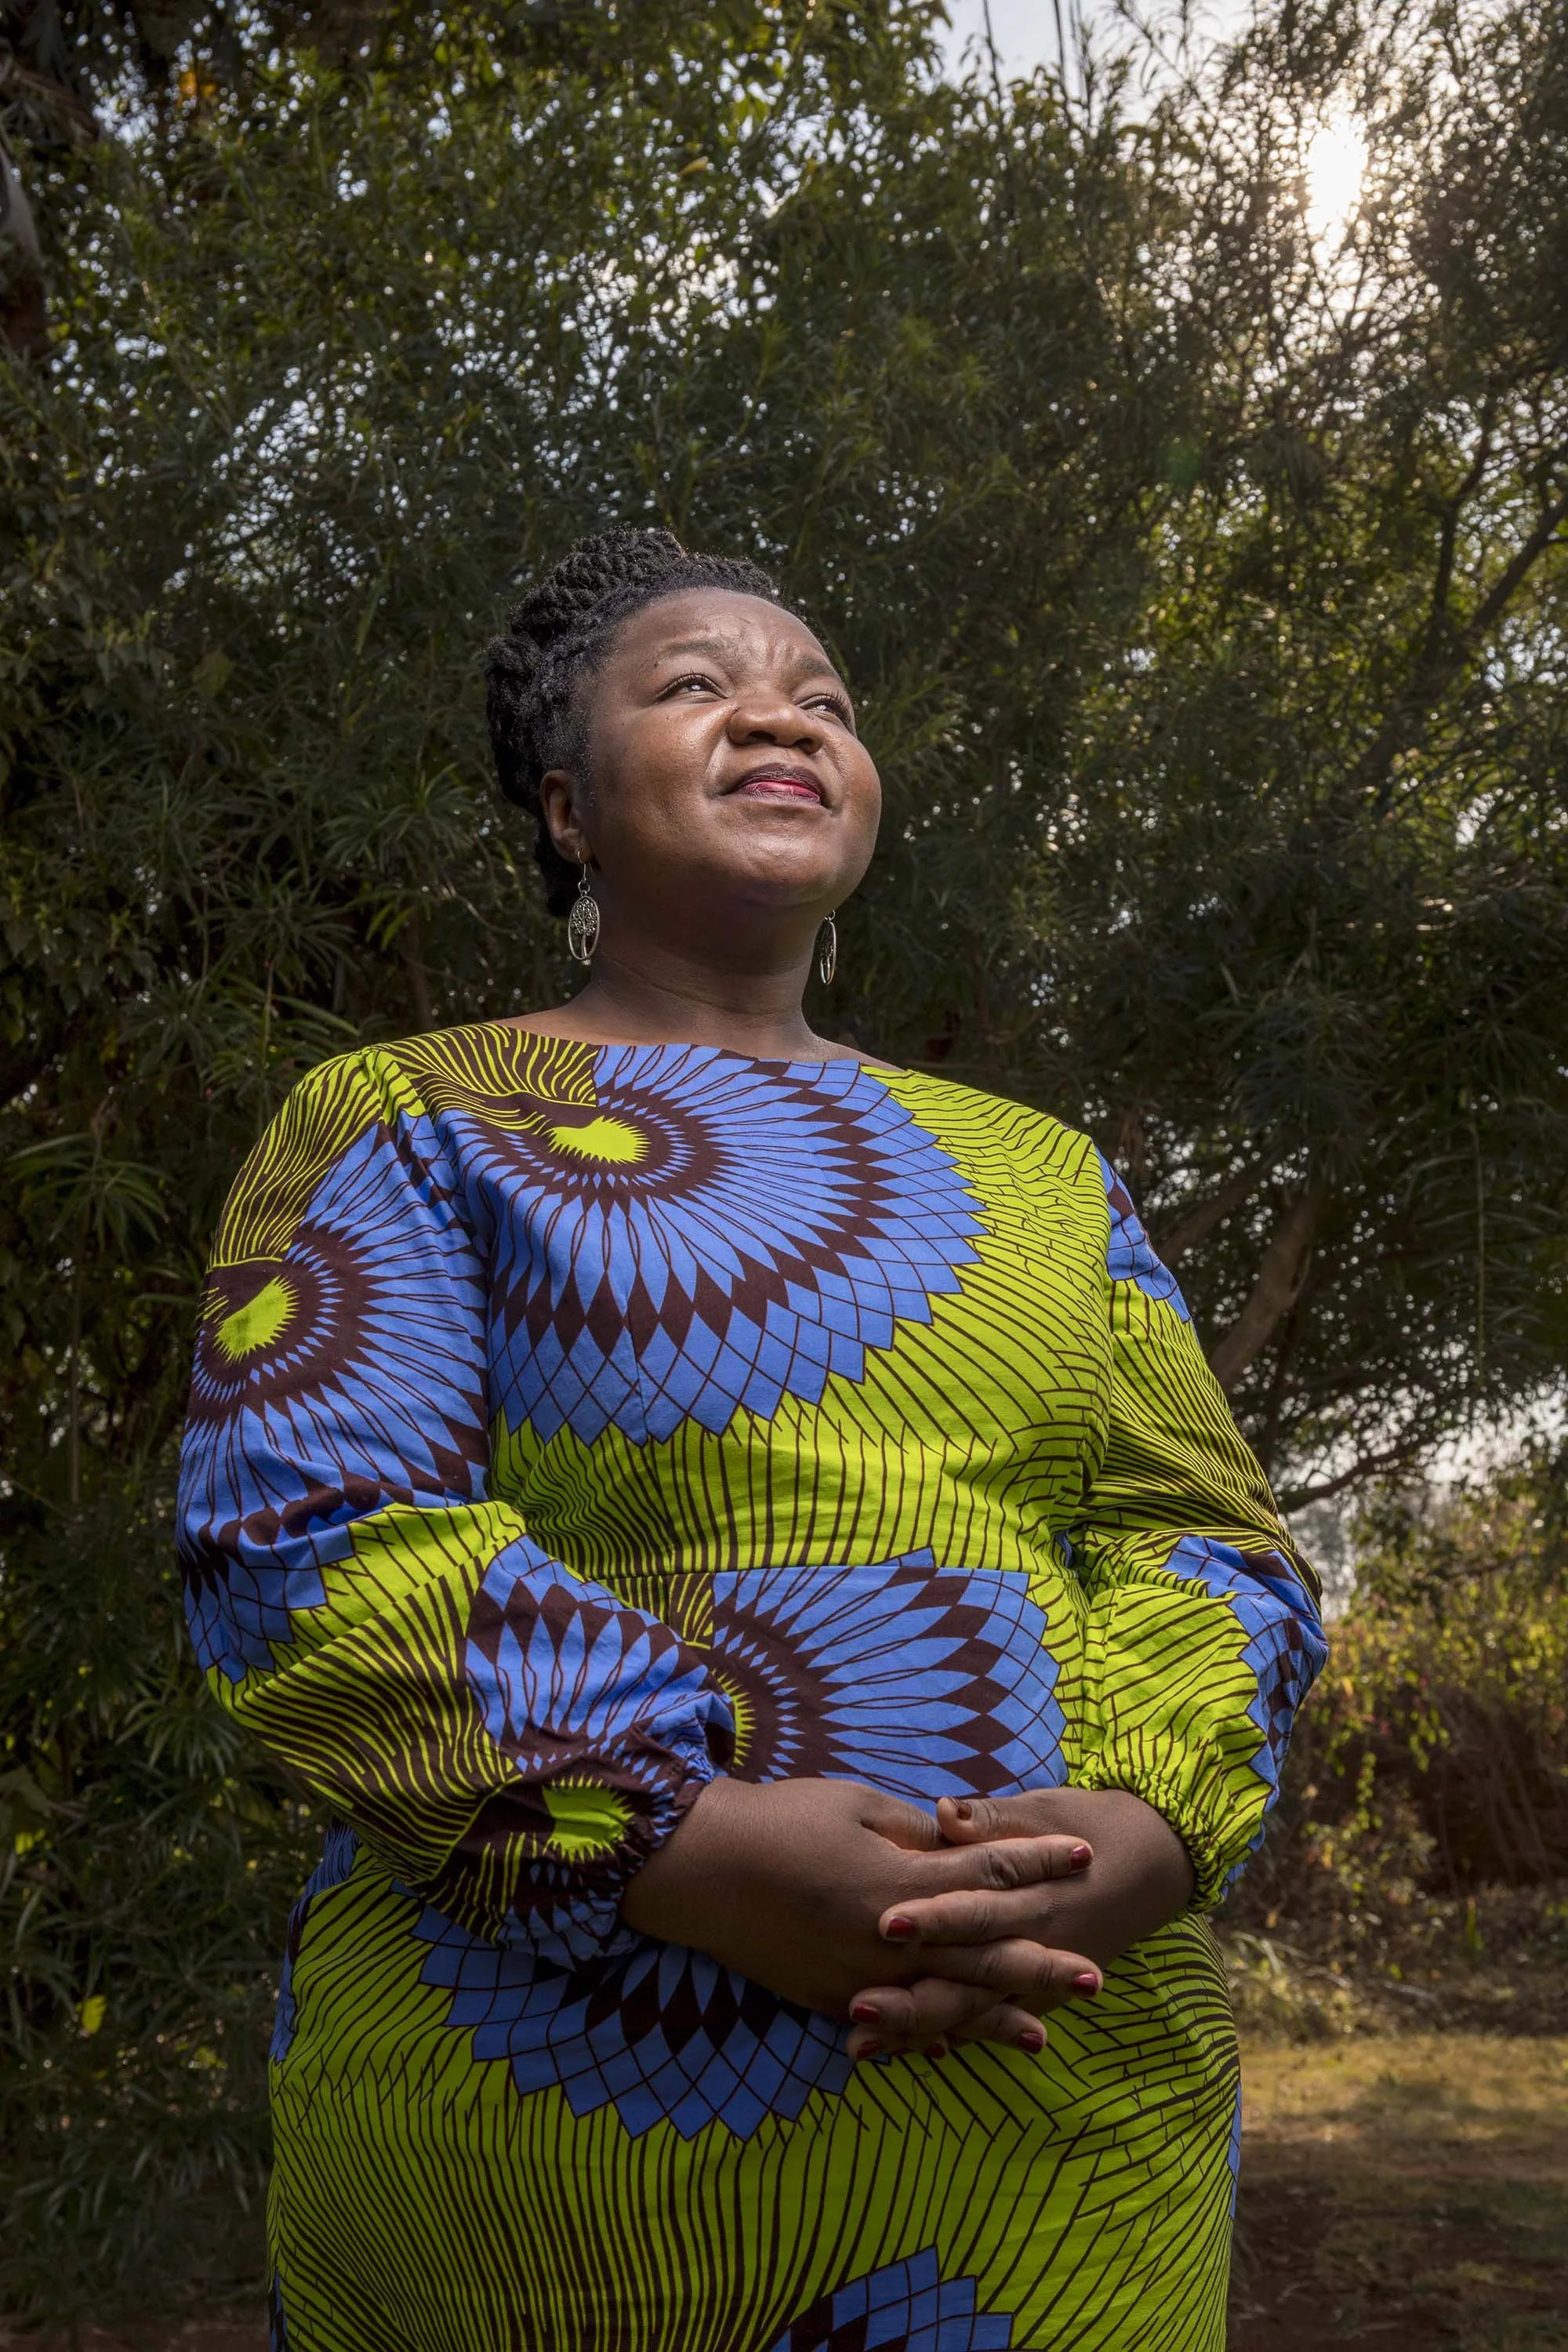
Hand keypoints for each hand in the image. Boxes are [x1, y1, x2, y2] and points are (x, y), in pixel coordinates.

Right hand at [619, 1775, 1101, 2046]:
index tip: (1083, 1855)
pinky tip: (958, 2043)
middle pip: (979, 1953)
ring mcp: (859, 1979)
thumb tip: (960, 1843)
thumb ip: (915, 1834)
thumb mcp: (856, 1808)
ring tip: (1042, 2033)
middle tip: (1094, 1976)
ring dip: (994, 2017)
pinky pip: (896, 2022)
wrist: (700, 1870)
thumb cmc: (780, 1821)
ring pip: (942, 2003)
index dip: (1037, 1862)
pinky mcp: (831, 1999)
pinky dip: (932, 2033)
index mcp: (897, 1881)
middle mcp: (887, 1940)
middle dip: (1038, 1963)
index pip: (985, 1871)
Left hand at [845, 1786, 1194, 2057]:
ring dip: (917, 2030)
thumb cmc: (1088, 1826)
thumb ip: (991, 1818)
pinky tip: (893, 2052)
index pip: (981, 1911)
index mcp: (1037, 1896)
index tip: (887, 1924)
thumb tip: (944, 1811)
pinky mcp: (1034, 1999)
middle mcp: (1037, 1947)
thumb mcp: (1044, 1811)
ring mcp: (1037, 1983)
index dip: (936, 1919)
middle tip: (857, 2004)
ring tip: (860, 2042)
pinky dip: (941, 2039)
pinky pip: (983, 2025)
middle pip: (970, 1980)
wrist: (1154, 1865)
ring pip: (971, 2014)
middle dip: (914, 1996)